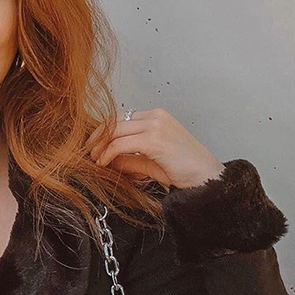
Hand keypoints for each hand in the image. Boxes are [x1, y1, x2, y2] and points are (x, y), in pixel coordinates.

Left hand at [90, 108, 224, 189]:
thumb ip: (129, 158)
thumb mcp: (149, 162)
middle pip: (115, 121)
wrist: (205, 177)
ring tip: (94, 160)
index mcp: (157, 117)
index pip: (122, 118)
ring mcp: (156, 125)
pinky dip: (108, 153)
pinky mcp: (154, 139)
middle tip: (88, 152)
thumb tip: (106, 160)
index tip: (94, 146)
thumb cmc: (183, 170)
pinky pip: (120, 143)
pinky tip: (103, 163)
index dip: (104, 131)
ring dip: (100, 145)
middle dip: (98, 136)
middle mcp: (156, 116)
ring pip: (115, 130)